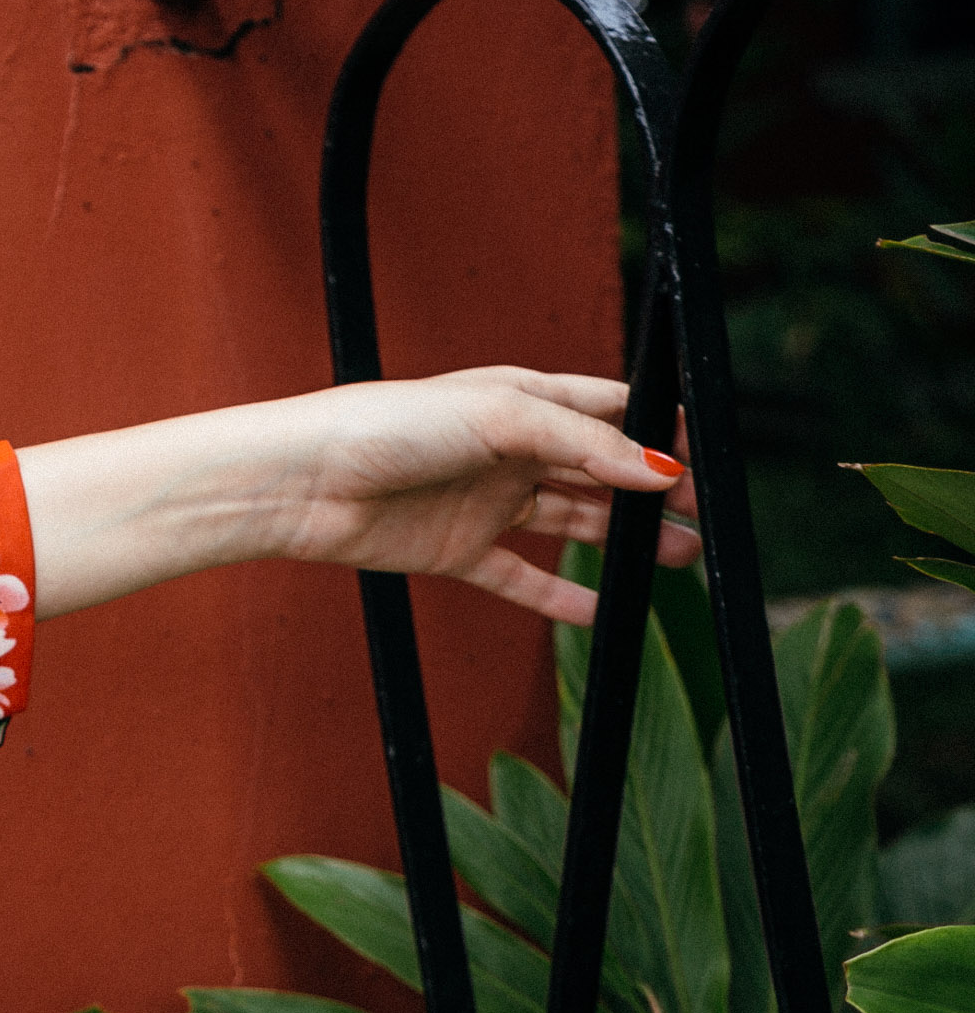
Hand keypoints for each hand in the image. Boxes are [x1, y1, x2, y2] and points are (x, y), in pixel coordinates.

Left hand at [15, 366, 699, 624]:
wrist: (304, 481)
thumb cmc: (388, 425)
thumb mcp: (500, 416)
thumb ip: (584, 444)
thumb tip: (661, 470)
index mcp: (521, 398)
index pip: (609, 412)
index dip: (658, 433)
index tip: (708, 460)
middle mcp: (507, 449)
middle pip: (598, 473)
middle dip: (652, 495)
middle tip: (706, 524)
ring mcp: (483, 502)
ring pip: (571, 524)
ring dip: (623, 543)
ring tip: (679, 563)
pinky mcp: (455, 551)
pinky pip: (520, 579)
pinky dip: (560, 597)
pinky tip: (602, 614)